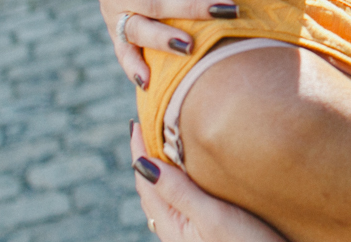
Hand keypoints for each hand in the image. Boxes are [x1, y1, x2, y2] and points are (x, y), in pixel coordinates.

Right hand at [95, 0, 246, 88]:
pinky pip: (123, 53)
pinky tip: (149, 83)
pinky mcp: (116, 31)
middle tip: (232, 9)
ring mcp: (113, 13)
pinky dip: (133, 68)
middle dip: (194, 6)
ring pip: (138, 30)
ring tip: (192, 47)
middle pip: (156, 1)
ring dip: (165, 40)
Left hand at [131, 122, 286, 241]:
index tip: (138, 120)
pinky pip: (182, 199)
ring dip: (164, 166)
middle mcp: (176, 226)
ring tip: (167, 143)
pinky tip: (193, 174)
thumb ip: (178, 191)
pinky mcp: (206, 231)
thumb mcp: (212, 216)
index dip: (139, 148)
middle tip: (150, 123)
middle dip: (148, 154)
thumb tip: (143, 163)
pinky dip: (179, 179)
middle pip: (153, 185)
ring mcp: (190, 230)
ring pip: (167, 192)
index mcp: (171, 221)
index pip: (145, 179)